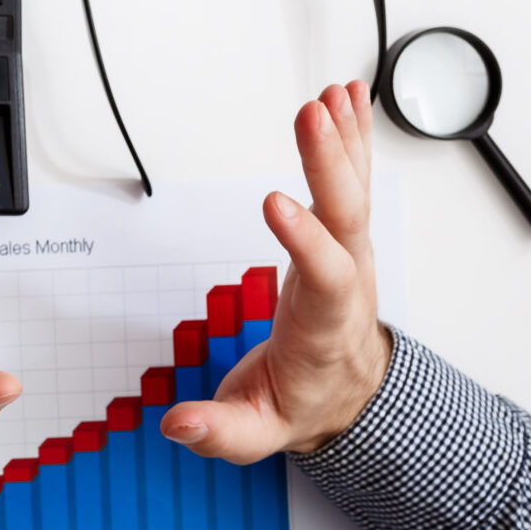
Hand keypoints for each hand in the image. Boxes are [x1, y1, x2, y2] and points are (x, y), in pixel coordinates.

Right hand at [163, 83, 392, 460]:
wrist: (352, 393)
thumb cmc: (304, 403)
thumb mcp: (259, 434)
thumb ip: (220, 432)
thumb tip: (177, 423)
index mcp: (325, 328)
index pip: (327, 278)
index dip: (306, 241)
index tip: (277, 202)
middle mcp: (347, 281)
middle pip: (347, 218)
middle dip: (331, 165)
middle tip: (313, 116)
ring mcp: (349, 253)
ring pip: (353, 191)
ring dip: (344, 140)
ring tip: (332, 95)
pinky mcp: (341, 234)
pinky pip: (351, 179)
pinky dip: (351, 136)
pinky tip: (346, 100)